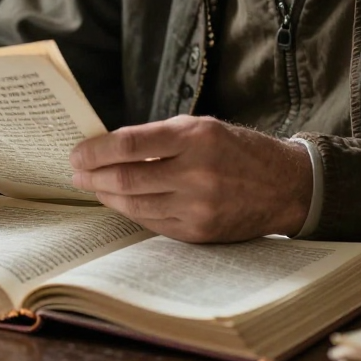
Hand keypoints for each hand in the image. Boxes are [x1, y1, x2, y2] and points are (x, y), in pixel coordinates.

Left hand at [69, 115, 312, 241]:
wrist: (284, 185)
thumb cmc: (237, 149)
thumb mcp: (202, 127)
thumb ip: (159, 138)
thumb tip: (109, 149)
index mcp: (196, 138)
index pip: (130, 144)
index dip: (97, 150)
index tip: (77, 152)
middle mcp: (197, 173)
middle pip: (127, 178)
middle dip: (94, 176)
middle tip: (76, 172)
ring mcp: (198, 207)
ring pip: (135, 205)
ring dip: (107, 196)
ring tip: (93, 186)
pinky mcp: (200, 233)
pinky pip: (153, 223)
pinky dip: (131, 211)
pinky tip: (120, 202)